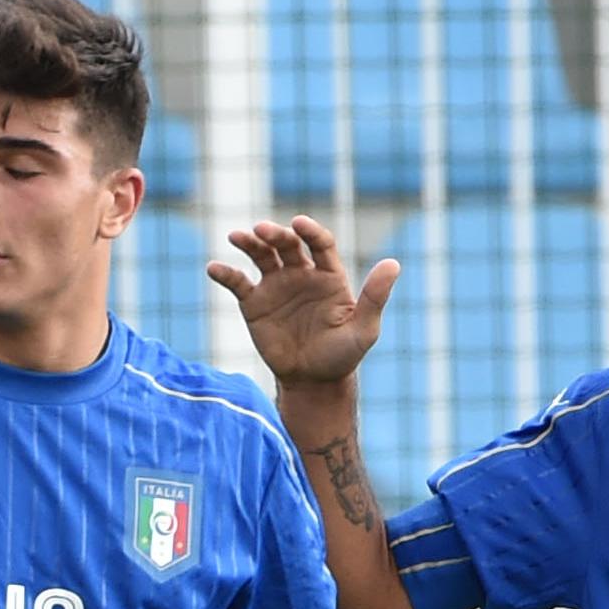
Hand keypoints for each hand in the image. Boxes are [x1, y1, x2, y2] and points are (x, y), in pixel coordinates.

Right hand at [209, 217, 399, 392]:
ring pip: (261, 255)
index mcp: (328, 275)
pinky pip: (238, 283)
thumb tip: (394, 263)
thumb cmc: (342, 356)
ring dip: (249, 243)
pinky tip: (214, 268)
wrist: (313, 383)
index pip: (319, 243)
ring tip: (237, 237)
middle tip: (262, 231)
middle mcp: (301, 274)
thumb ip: (375, 297)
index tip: (299, 225)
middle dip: (275, 234)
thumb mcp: (364, 329)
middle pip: (287, 244)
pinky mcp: (254, 303)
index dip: (310, 231)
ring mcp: (276, 286)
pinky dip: (225, 273)